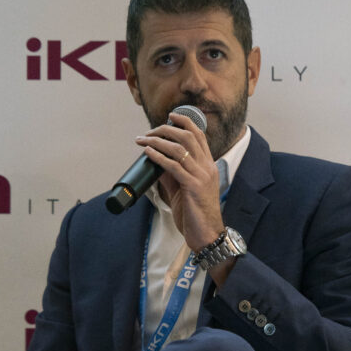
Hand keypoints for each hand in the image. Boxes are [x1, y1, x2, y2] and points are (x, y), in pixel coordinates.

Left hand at [134, 111, 223, 250]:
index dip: (185, 122)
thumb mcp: (183, 189)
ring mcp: (201, 175)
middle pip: (188, 136)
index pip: (199, 135)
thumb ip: (172, 174)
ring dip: (157, 141)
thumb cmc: (195, 213)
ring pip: (179, 148)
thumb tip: (155, 160)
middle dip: (166, 129)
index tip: (170, 116)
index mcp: (208, 165)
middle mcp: (207, 166)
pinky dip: (158, 156)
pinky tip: (148, 153)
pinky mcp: (193, 186)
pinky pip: (173, 166)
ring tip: (142, 140)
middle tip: (149, 131)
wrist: (207, 234)